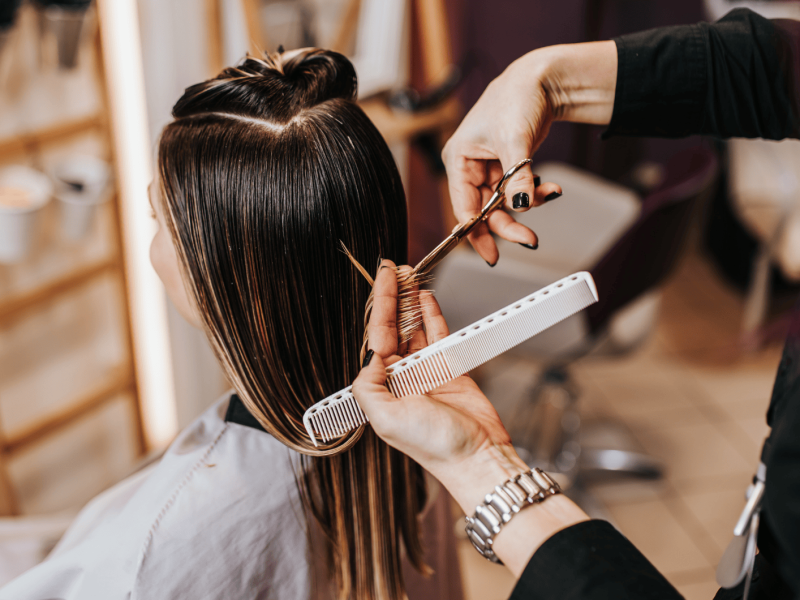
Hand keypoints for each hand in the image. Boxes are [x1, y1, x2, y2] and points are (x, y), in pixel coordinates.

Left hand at [353, 261, 589, 576]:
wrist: (477, 457)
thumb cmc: (434, 446)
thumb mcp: (386, 420)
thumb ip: (368, 386)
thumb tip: (369, 356)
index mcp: (382, 388)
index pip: (376, 338)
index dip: (380, 307)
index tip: (382, 280)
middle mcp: (401, 378)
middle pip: (394, 328)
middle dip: (393, 299)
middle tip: (394, 269)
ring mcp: (425, 372)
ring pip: (415, 328)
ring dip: (411, 303)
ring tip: (410, 276)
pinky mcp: (450, 369)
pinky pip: (438, 335)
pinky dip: (432, 315)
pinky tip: (426, 297)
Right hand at [441, 41, 616, 264]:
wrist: (543, 80)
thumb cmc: (517, 98)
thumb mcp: (515, 140)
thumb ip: (516, 177)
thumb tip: (519, 206)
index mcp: (459, 159)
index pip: (463, 207)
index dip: (476, 234)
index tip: (492, 255)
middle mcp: (470, 167)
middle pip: (485, 210)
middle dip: (509, 224)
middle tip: (529, 239)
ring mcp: (490, 168)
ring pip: (504, 203)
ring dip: (528, 204)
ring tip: (549, 193)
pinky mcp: (508, 166)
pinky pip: (519, 190)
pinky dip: (535, 191)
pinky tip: (550, 187)